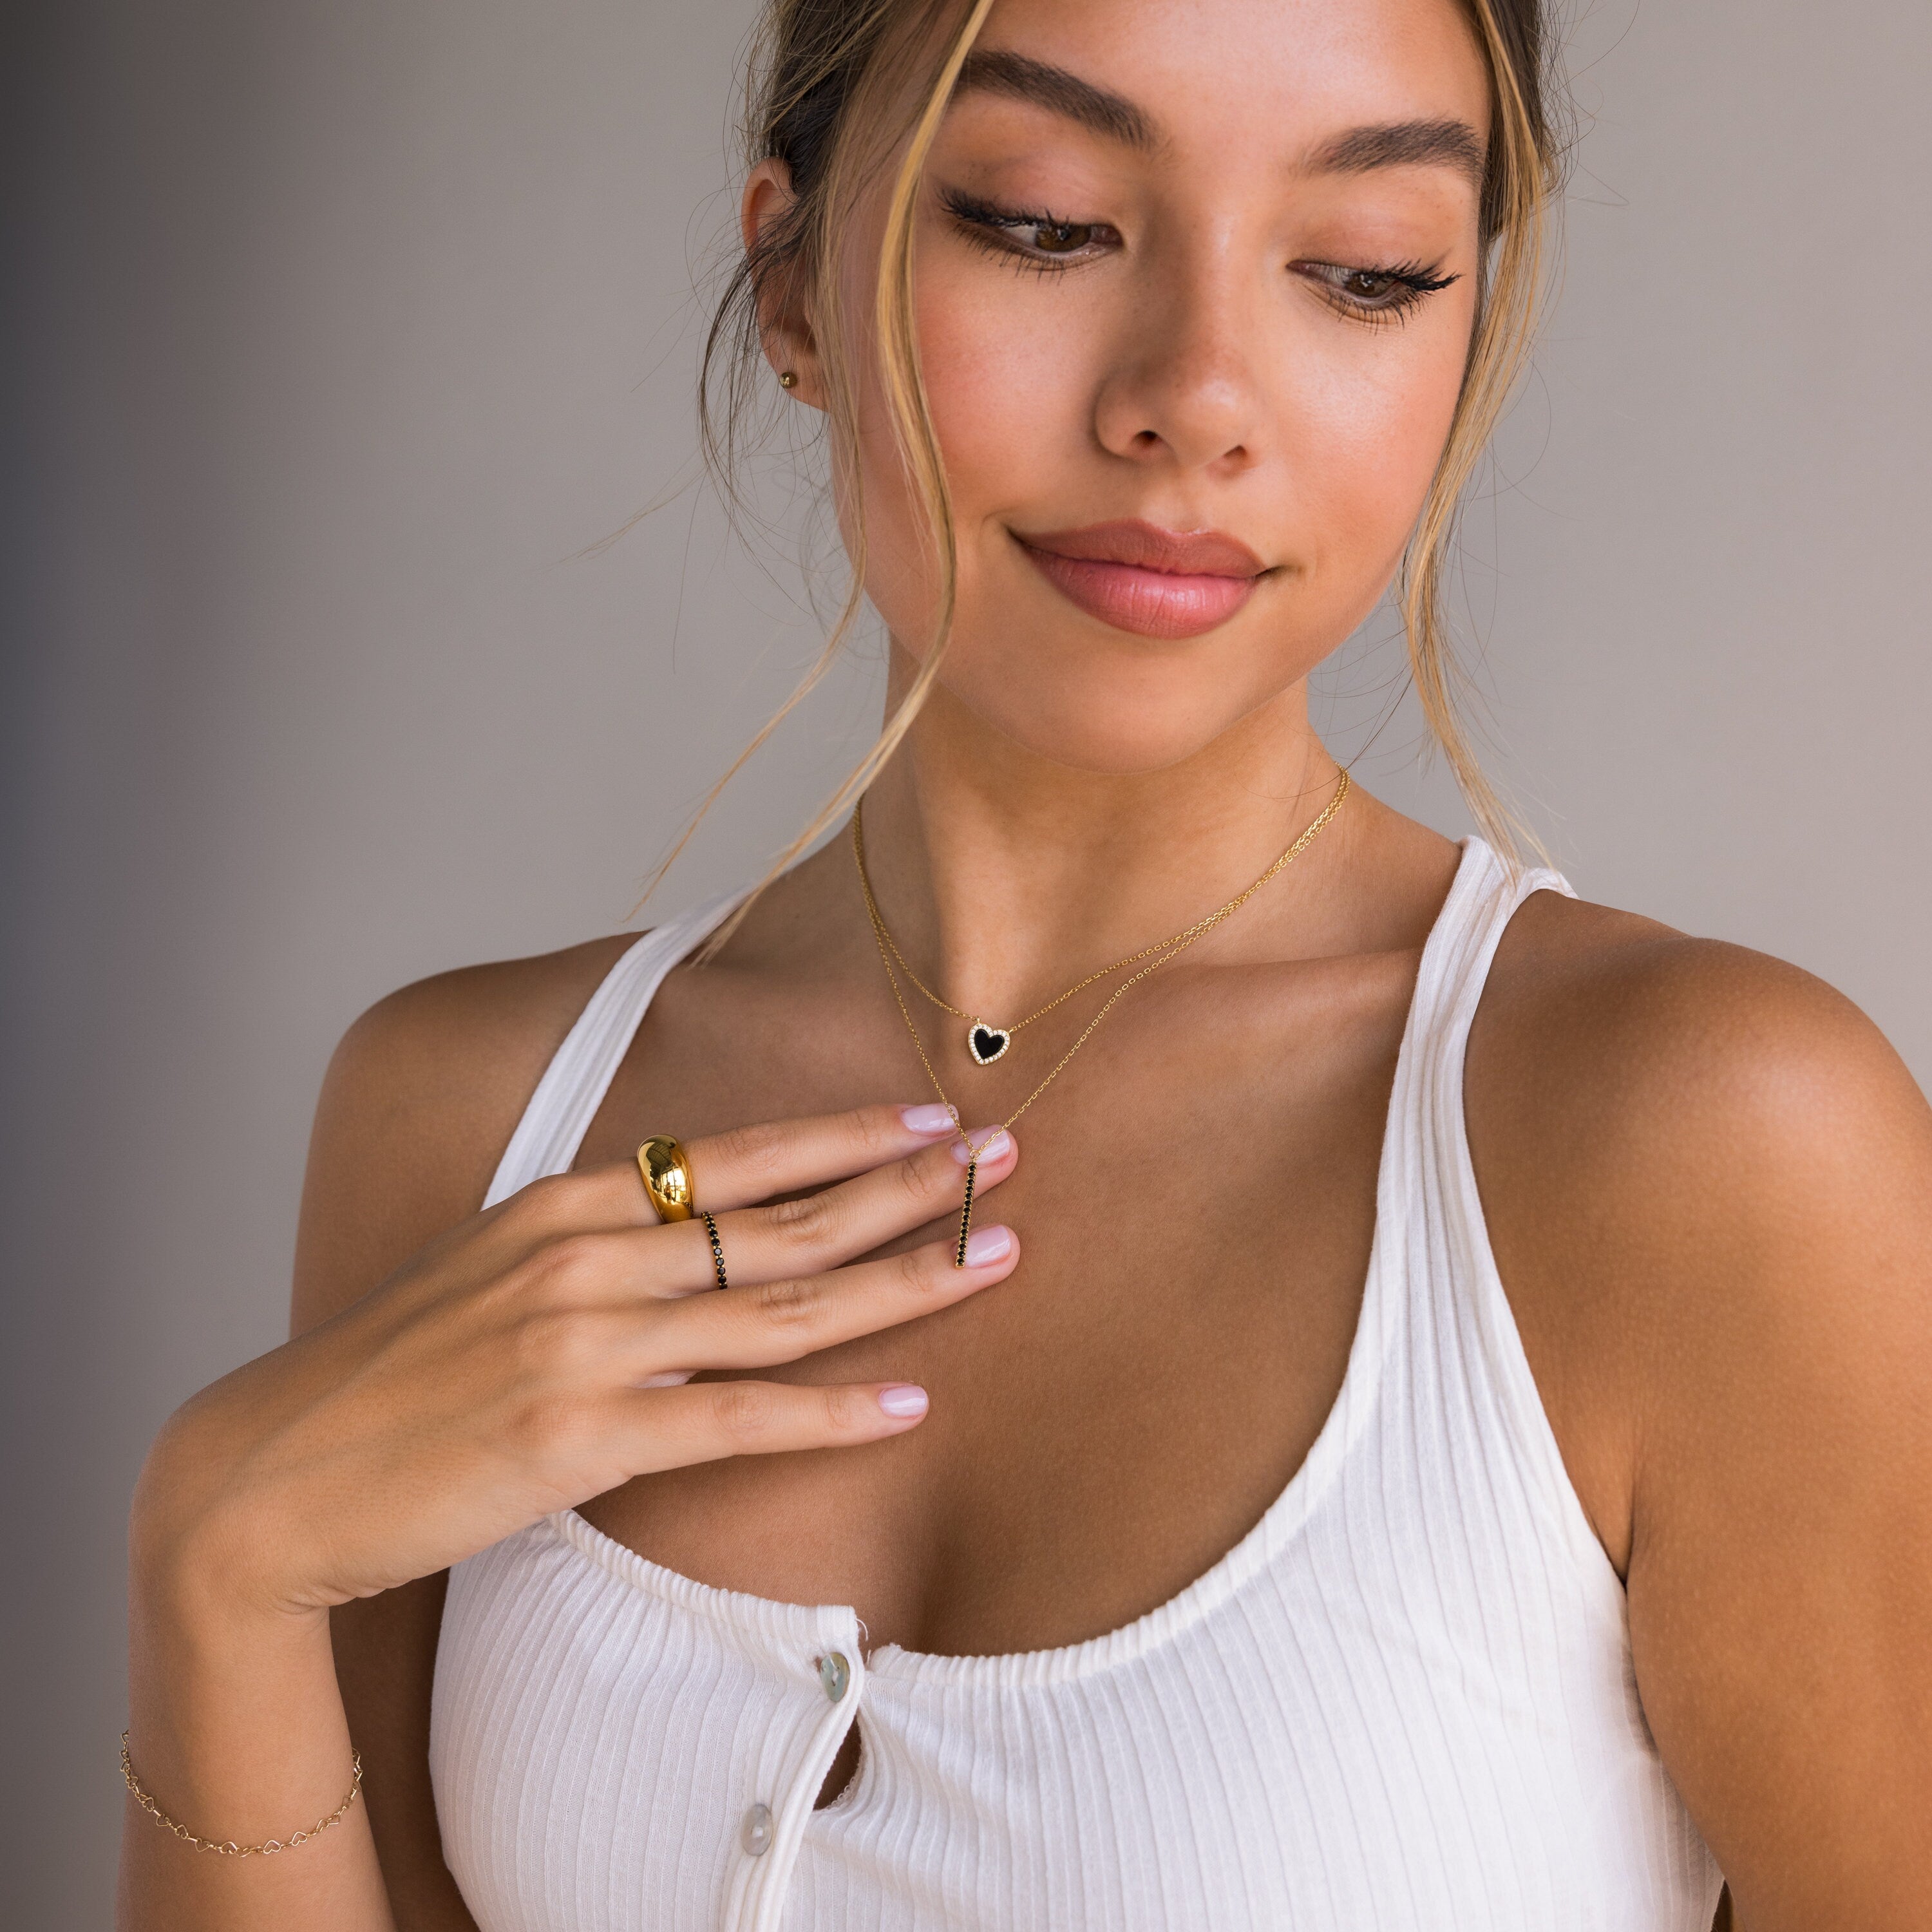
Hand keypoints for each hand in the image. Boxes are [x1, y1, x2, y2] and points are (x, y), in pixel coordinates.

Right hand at [131, 1105, 1019, 1620]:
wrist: (277, 1472)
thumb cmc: (393, 1370)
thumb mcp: (490, 1267)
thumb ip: (592, 1239)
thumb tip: (689, 1224)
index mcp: (568, 1203)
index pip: (740, 1155)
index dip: (849, 1131)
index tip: (936, 1112)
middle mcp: (588, 1258)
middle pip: (788, 1219)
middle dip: (910, 1186)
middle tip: (1007, 1162)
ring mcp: (588, 1345)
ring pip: (785, 1308)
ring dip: (906, 1283)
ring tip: (997, 1259)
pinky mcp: (582, 1438)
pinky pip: (737, 1422)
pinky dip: (831, 1414)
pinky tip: (908, 1404)